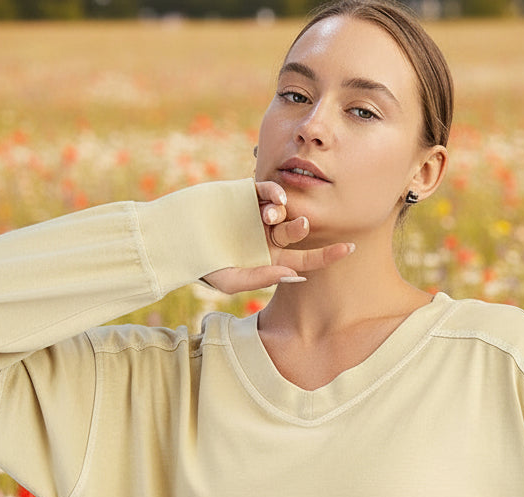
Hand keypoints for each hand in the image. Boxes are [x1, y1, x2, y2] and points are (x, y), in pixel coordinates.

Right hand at [202, 180, 353, 294]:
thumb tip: (295, 275)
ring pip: (285, 210)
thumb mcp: (231, 280)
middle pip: (297, 232)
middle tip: (299, 225)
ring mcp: (258, 215)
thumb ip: (262, 278)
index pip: (306, 260)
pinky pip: (269, 190)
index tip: (350, 248)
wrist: (174, 238)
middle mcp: (268, 238)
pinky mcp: (246, 194)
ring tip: (271, 215)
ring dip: (286, 211)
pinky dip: (277, 192)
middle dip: (301, 227)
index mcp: (270, 261)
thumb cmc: (201, 267)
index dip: (328, 255)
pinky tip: (277, 198)